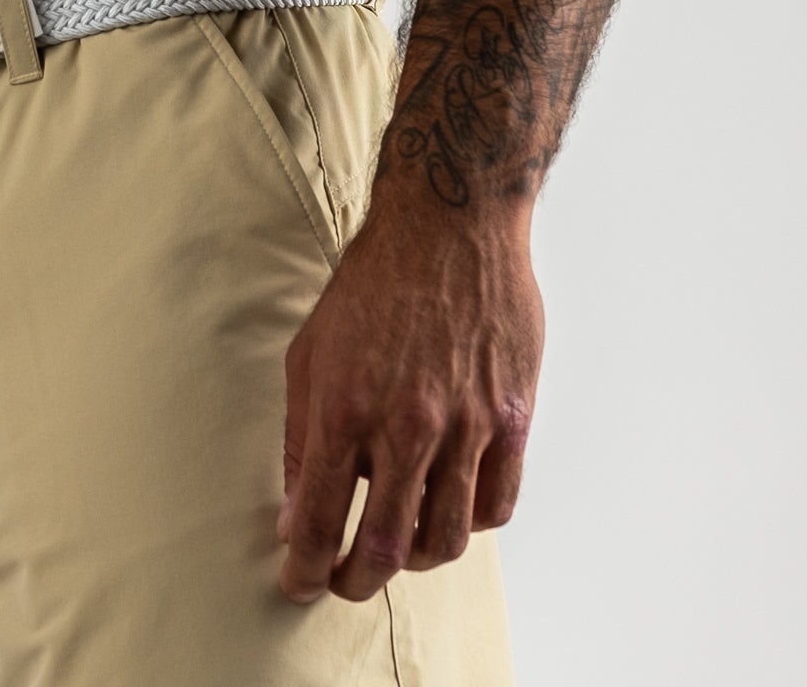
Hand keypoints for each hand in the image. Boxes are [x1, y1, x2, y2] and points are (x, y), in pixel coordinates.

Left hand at [276, 193, 541, 601]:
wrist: (448, 225)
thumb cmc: (372, 284)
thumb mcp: (311, 351)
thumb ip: (301, 434)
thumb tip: (295, 507)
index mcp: (344, 407)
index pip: (315, 518)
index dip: (302, 567)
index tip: (297, 582)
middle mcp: (405, 425)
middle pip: (382, 548)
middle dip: (354, 581)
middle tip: (343, 581)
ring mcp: (465, 426)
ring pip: (444, 540)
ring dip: (412, 560)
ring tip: (395, 548)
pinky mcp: (511, 419)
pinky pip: (494, 506)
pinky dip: (468, 523)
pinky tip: (447, 508)